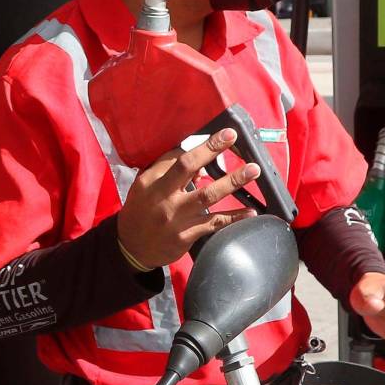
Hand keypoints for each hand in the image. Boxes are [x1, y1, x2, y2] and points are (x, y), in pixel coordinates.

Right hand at [117, 128, 258, 269]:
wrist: (132, 247)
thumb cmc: (140, 211)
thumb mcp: (146, 187)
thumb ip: (167, 172)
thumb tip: (200, 167)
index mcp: (152, 183)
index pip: (176, 158)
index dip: (200, 146)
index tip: (222, 136)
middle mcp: (163, 197)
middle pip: (189, 168)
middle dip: (212, 150)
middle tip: (233, 137)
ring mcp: (177, 218)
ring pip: (208, 195)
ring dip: (233, 181)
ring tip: (252, 171)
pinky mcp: (187, 236)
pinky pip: (215, 223)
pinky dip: (234, 217)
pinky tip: (250, 212)